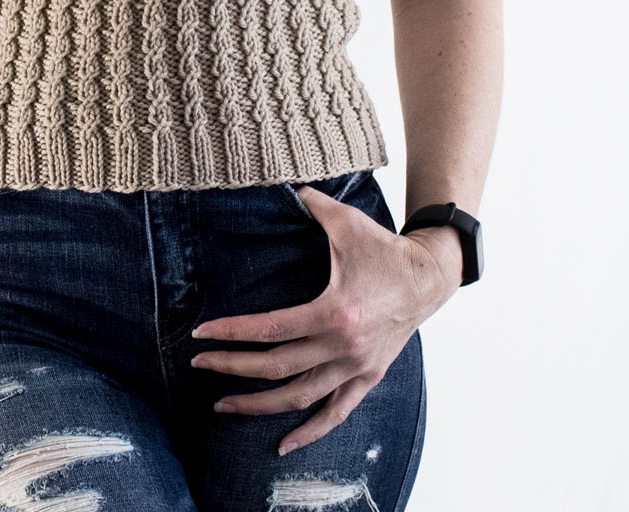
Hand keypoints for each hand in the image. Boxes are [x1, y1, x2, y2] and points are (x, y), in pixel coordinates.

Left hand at [189, 183, 462, 454]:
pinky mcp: (368, 376)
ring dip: (260, 405)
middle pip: (278, 367)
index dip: (233, 333)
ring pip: (300, 397)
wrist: (429, 277)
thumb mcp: (348, 222)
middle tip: (200, 366)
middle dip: (233, 368)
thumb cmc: (385, 250)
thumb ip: (313, 204)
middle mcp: (343, 347)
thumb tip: (287, 185)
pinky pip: (336, 413)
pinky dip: (310, 431)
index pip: (271, 329)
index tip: (202, 336)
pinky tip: (284, 444)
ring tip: (222, 405)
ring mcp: (356, 367)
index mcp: (334, 312)